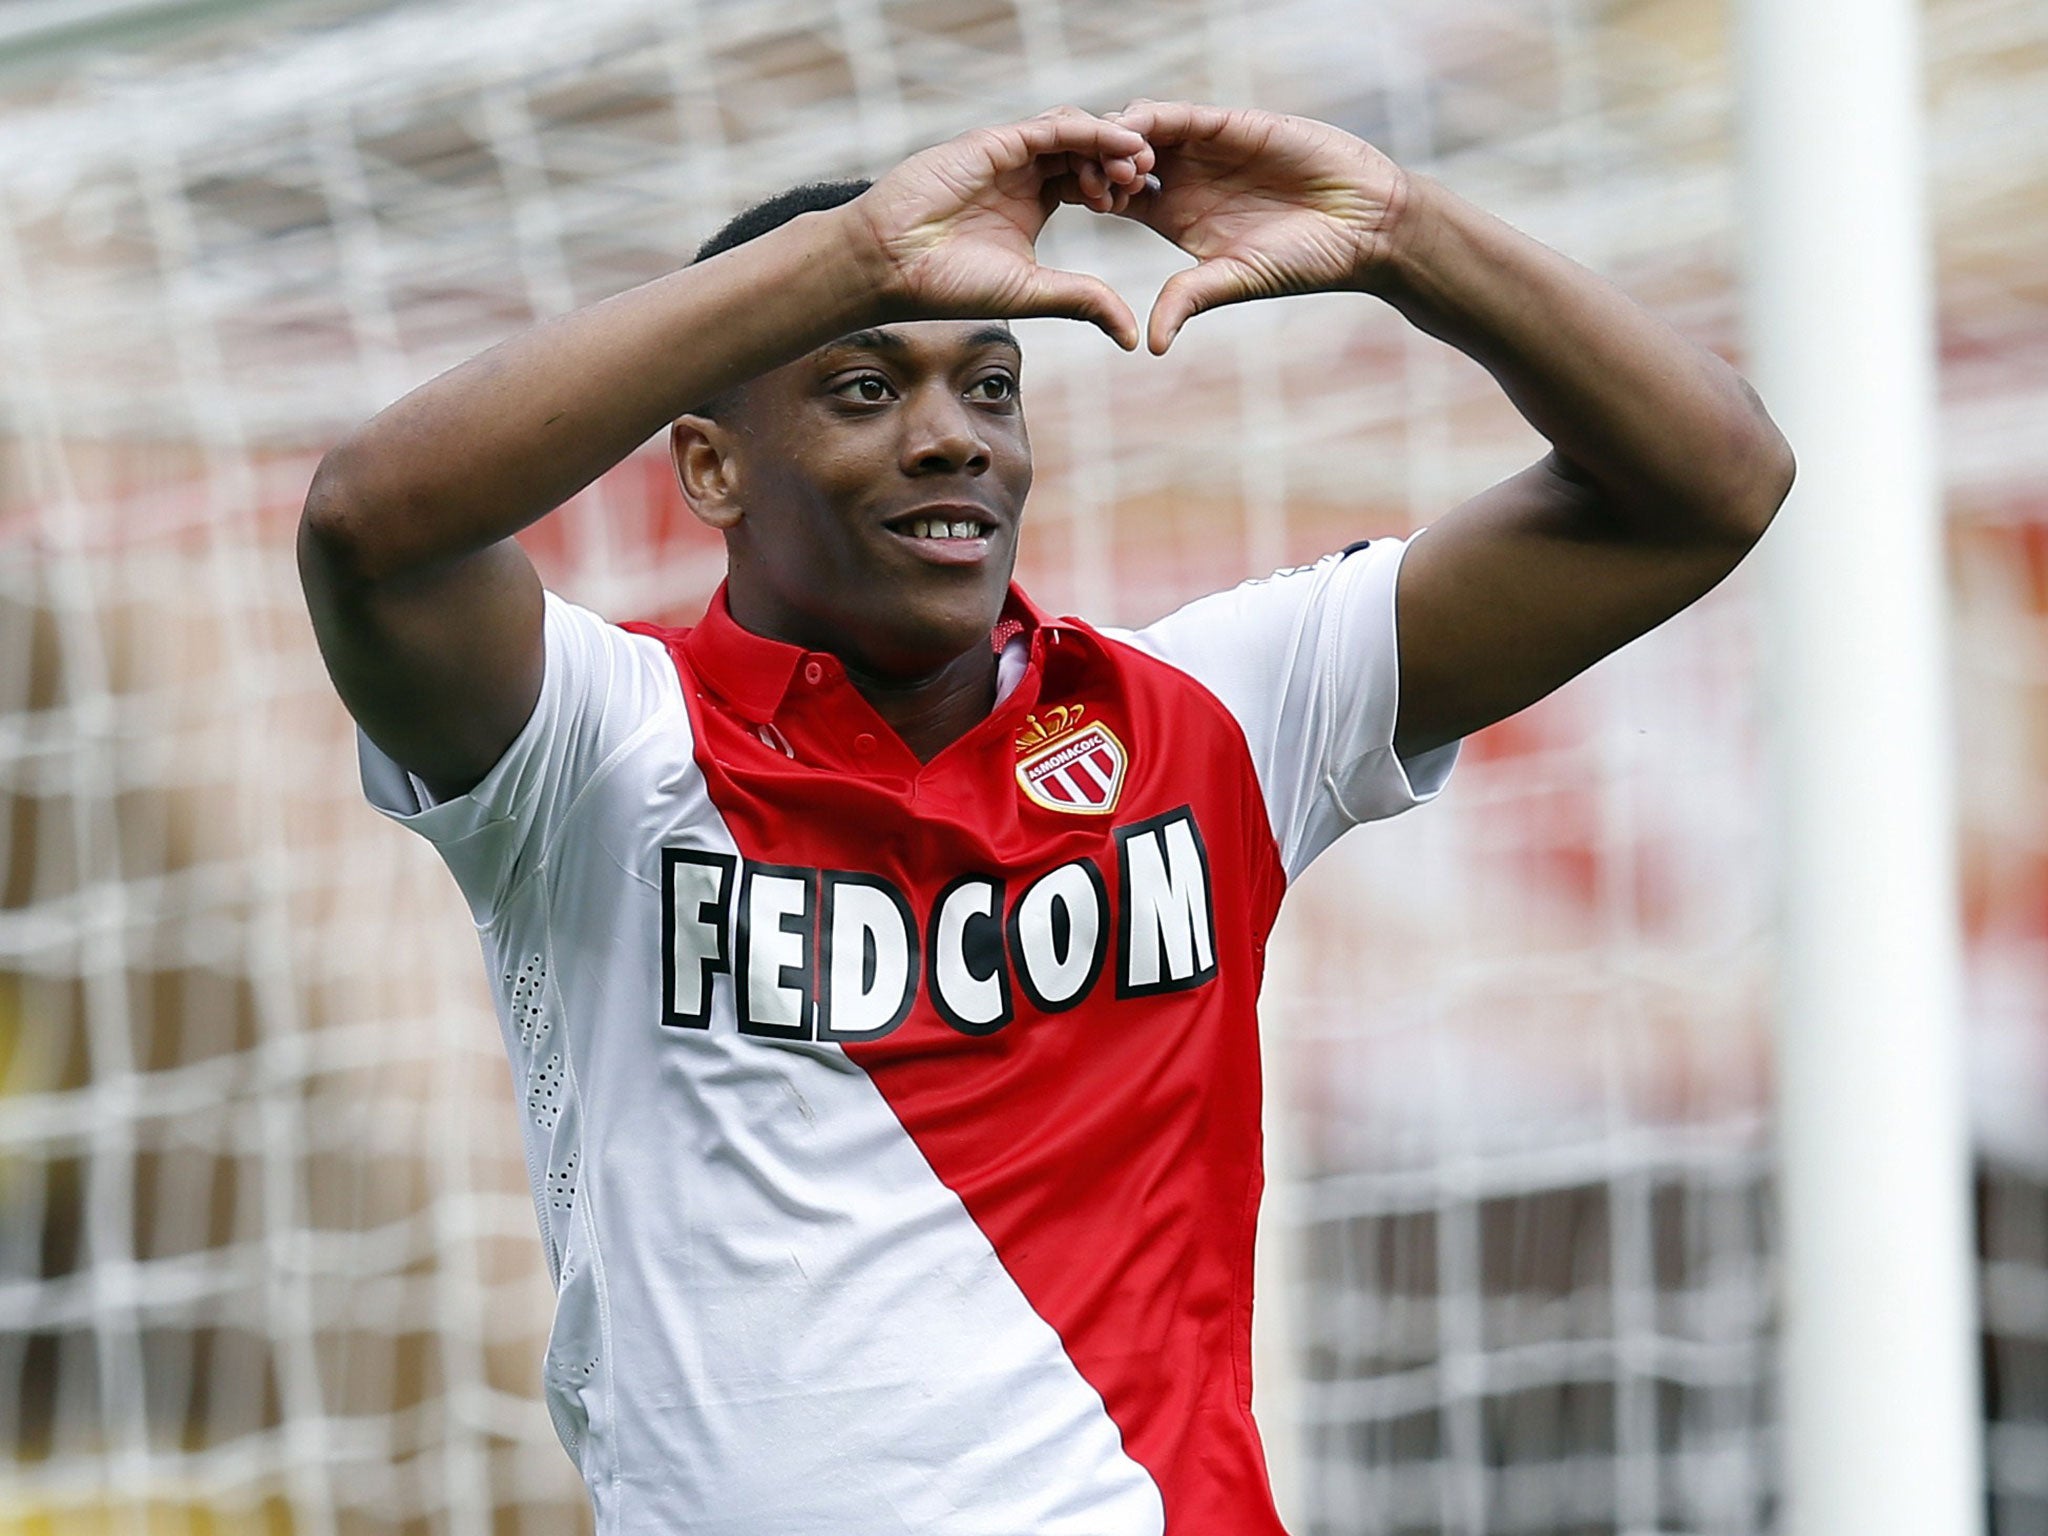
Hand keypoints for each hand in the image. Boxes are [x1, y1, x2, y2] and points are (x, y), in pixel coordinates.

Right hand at [847, 107, 1155, 349]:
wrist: (892, 267)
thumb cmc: (949, 284)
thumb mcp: (1033, 292)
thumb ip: (1083, 301)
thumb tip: (1132, 337)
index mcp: (1033, 204)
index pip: (1088, 181)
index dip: (1120, 188)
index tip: (1150, 204)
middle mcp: (1023, 175)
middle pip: (1087, 152)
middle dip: (1123, 161)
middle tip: (1151, 179)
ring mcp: (1007, 155)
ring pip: (1074, 134)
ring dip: (1111, 142)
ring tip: (1141, 163)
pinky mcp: (993, 142)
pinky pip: (1050, 126)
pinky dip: (1088, 131)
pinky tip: (1118, 142)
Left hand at [1104, 102, 1408, 352]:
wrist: (1365, 224)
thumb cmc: (1305, 261)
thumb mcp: (1236, 280)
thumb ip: (1190, 299)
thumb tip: (1151, 346)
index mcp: (1173, 216)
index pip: (1113, 196)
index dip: (1090, 194)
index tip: (1084, 206)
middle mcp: (1184, 178)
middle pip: (1115, 157)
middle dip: (1095, 162)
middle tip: (1095, 185)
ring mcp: (1205, 148)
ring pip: (1139, 128)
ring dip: (1118, 142)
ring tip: (1122, 170)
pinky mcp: (1231, 123)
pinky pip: (1178, 114)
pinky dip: (1151, 122)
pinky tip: (1140, 143)